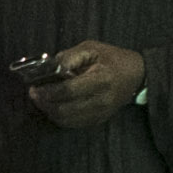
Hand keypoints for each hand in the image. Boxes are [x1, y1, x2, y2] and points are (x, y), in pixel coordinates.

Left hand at [27, 40, 144, 129]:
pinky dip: (59, 117)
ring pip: (66, 120)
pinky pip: (73, 124)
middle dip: (44, 103)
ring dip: (50, 111)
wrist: (137, 75)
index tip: (34, 87)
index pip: (68, 91)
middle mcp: (101, 100)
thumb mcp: (92, 48)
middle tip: (34, 94)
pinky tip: (55, 107)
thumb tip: (49, 68)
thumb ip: (69, 56)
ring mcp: (101, 113)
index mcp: (101, 79)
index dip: (48, 92)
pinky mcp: (99, 120)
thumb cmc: (113, 59)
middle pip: (64, 110)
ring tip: (43, 100)